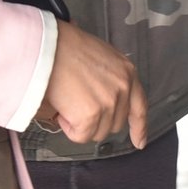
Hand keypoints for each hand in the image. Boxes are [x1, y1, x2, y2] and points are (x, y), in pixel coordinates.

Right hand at [40, 22, 147, 147]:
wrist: (48, 46)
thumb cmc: (66, 47)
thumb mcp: (100, 57)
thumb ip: (110, 79)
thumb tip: (102, 100)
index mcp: (127, 72)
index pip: (139, 107)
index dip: (139, 128)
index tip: (139, 142)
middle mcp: (123, 88)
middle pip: (115, 124)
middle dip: (96, 120)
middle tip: (77, 102)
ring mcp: (109, 103)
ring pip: (97, 132)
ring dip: (80, 123)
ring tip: (68, 100)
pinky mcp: (91, 115)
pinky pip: (80, 136)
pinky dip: (68, 127)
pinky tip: (62, 109)